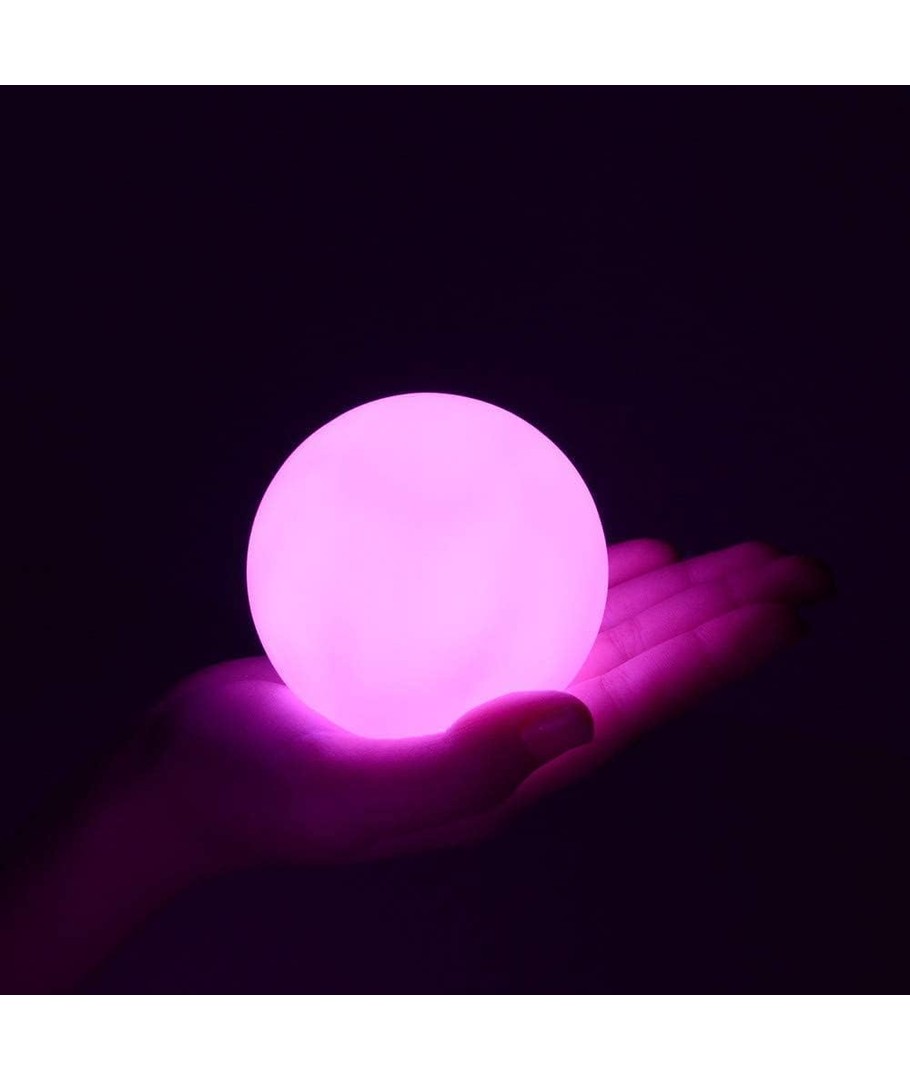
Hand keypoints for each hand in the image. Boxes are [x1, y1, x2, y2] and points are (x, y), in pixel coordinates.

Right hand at [150, 539, 833, 868]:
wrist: (186, 776)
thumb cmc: (255, 790)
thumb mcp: (349, 791)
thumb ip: (462, 767)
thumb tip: (578, 718)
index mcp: (513, 772)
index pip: (641, 704)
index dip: (720, 655)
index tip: (786, 605)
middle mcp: (516, 735)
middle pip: (645, 662)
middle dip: (726, 617)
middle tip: (796, 565)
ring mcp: (484, 696)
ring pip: (605, 633)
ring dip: (678, 597)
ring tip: (736, 557)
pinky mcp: (447, 662)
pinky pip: (539, 607)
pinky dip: (594, 577)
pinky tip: (631, 553)